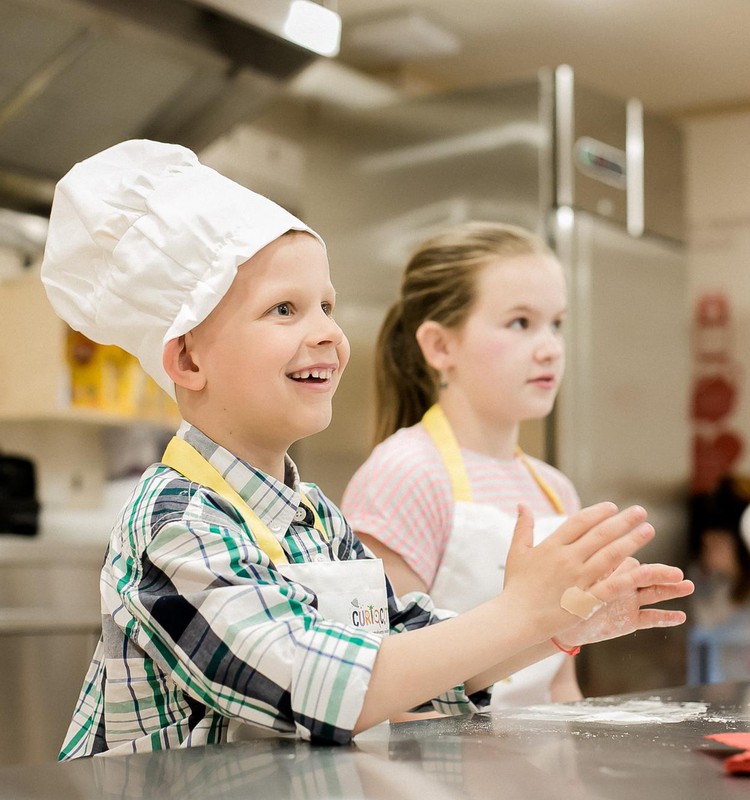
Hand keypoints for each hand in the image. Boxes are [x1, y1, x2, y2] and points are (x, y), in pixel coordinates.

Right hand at [502, 501, 657, 637]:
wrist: (516, 618)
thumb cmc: (516, 585)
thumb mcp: (516, 552)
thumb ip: (523, 526)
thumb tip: (522, 504)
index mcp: (552, 546)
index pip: (579, 521)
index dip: (598, 512)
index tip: (613, 507)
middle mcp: (567, 559)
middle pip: (600, 535)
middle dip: (623, 522)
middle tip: (640, 512)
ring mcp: (578, 579)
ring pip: (611, 556)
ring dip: (631, 541)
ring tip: (648, 530)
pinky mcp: (586, 600)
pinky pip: (612, 585)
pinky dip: (629, 576)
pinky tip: (644, 567)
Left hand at [557, 557, 693, 647]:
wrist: (558, 622)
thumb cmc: (560, 595)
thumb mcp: (570, 579)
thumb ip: (580, 563)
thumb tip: (582, 543)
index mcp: (608, 569)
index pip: (626, 562)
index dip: (632, 565)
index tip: (634, 564)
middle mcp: (622, 582)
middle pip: (645, 575)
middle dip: (661, 574)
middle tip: (678, 574)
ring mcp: (628, 601)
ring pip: (652, 593)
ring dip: (670, 591)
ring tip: (688, 586)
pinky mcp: (629, 620)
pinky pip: (649, 618)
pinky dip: (664, 618)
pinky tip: (680, 616)